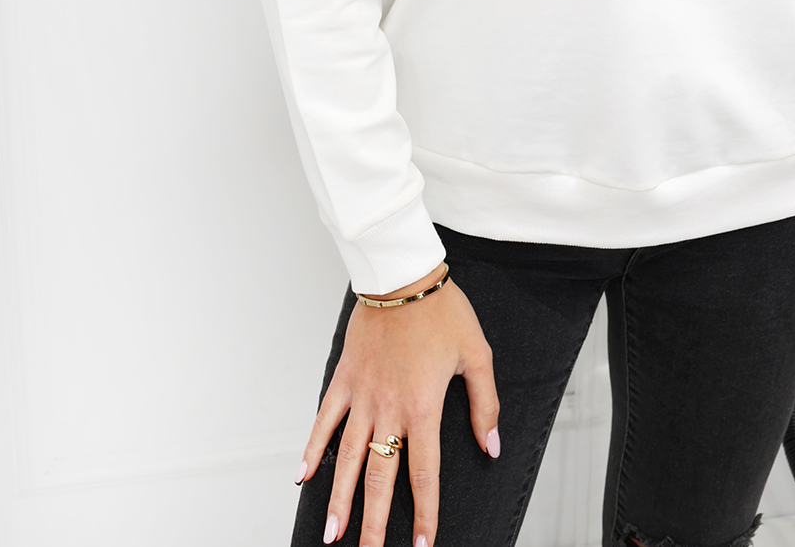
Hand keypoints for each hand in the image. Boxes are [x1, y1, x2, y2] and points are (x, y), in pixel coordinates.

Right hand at [297, 263, 500, 546]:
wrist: (402, 275)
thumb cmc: (442, 310)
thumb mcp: (478, 354)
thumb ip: (485, 405)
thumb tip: (491, 446)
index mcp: (423, 406)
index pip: (424, 473)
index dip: (425, 512)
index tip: (423, 544)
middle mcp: (389, 407)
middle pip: (380, 477)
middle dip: (375, 523)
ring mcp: (362, 394)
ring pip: (347, 457)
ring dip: (339, 499)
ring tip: (332, 534)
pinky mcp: (344, 378)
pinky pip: (325, 419)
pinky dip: (313, 448)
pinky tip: (304, 475)